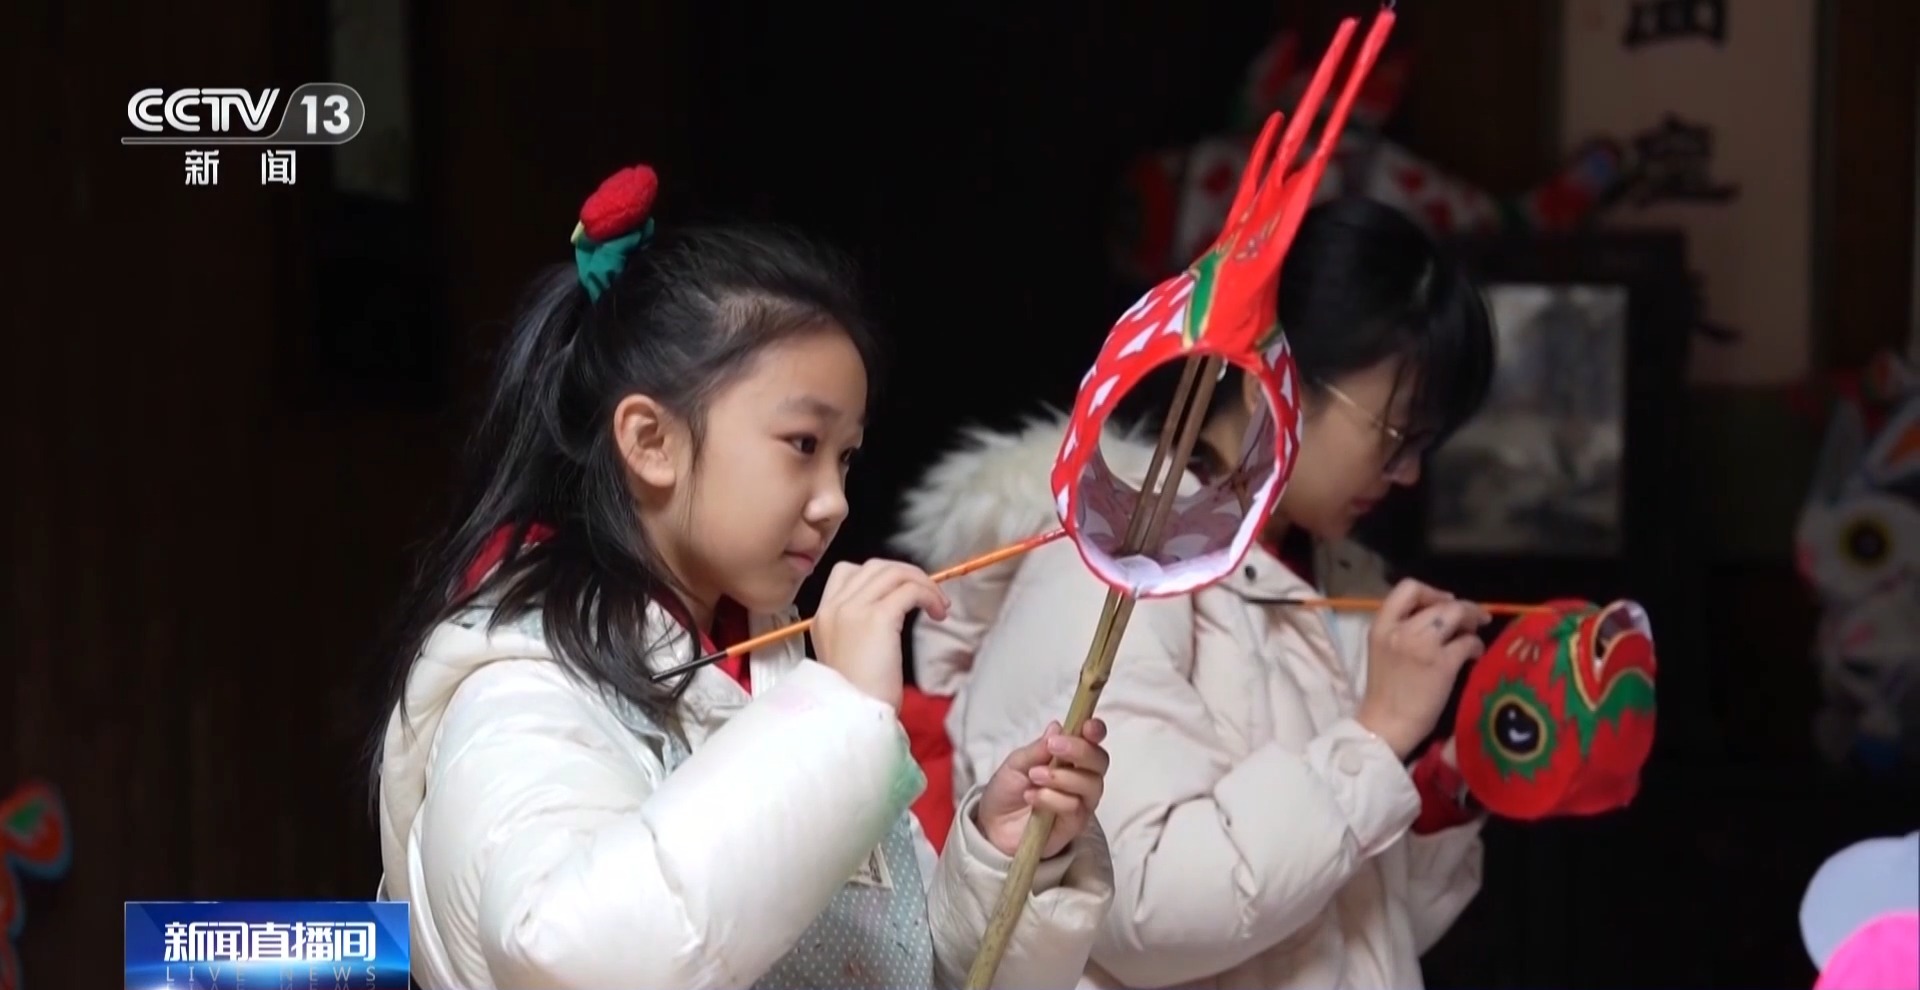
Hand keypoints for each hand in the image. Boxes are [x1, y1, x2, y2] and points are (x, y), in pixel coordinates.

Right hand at [810, 560, 948, 709]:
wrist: (853, 717)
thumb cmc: (856, 698)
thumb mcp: (846, 656)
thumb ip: (856, 628)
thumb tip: (891, 610)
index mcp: (823, 616)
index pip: (847, 572)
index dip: (880, 575)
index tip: (901, 592)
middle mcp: (834, 607)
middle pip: (875, 567)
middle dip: (906, 575)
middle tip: (928, 595)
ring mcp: (853, 609)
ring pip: (894, 573)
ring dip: (922, 583)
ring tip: (938, 605)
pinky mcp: (877, 618)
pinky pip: (909, 590)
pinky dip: (928, 595)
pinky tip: (937, 613)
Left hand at [976, 719, 1109, 859]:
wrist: (993, 823)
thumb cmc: (1008, 789)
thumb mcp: (1017, 763)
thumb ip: (1039, 748)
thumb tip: (1057, 726)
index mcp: (1070, 757)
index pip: (1093, 741)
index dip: (1095, 731)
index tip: (1087, 726)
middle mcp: (1082, 777)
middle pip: (1099, 761)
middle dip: (1080, 751)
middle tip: (1053, 747)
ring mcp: (1081, 802)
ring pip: (1090, 785)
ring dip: (1062, 777)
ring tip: (1034, 776)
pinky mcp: (1074, 824)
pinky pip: (1074, 807)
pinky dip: (1052, 798)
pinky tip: (1032, 796)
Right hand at [1356, 578, 1489, 758]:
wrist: (1386, 725)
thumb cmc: (1385, 691)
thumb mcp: (1383, 649)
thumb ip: (1403, 629)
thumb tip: (1438, 617)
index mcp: (1381, 625)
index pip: (1407, 588)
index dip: (1431, 592)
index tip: (1443, 603)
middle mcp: (1401, 630)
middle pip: (1440, 602)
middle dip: (1461, 607)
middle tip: (1471, 620)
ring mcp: (1423, 646)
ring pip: (1456, 615)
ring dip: (1472, 621)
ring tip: (1474, 633)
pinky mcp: (1442, 664)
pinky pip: (1468, 642)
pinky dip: (1476, 645)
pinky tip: (1475, 655)